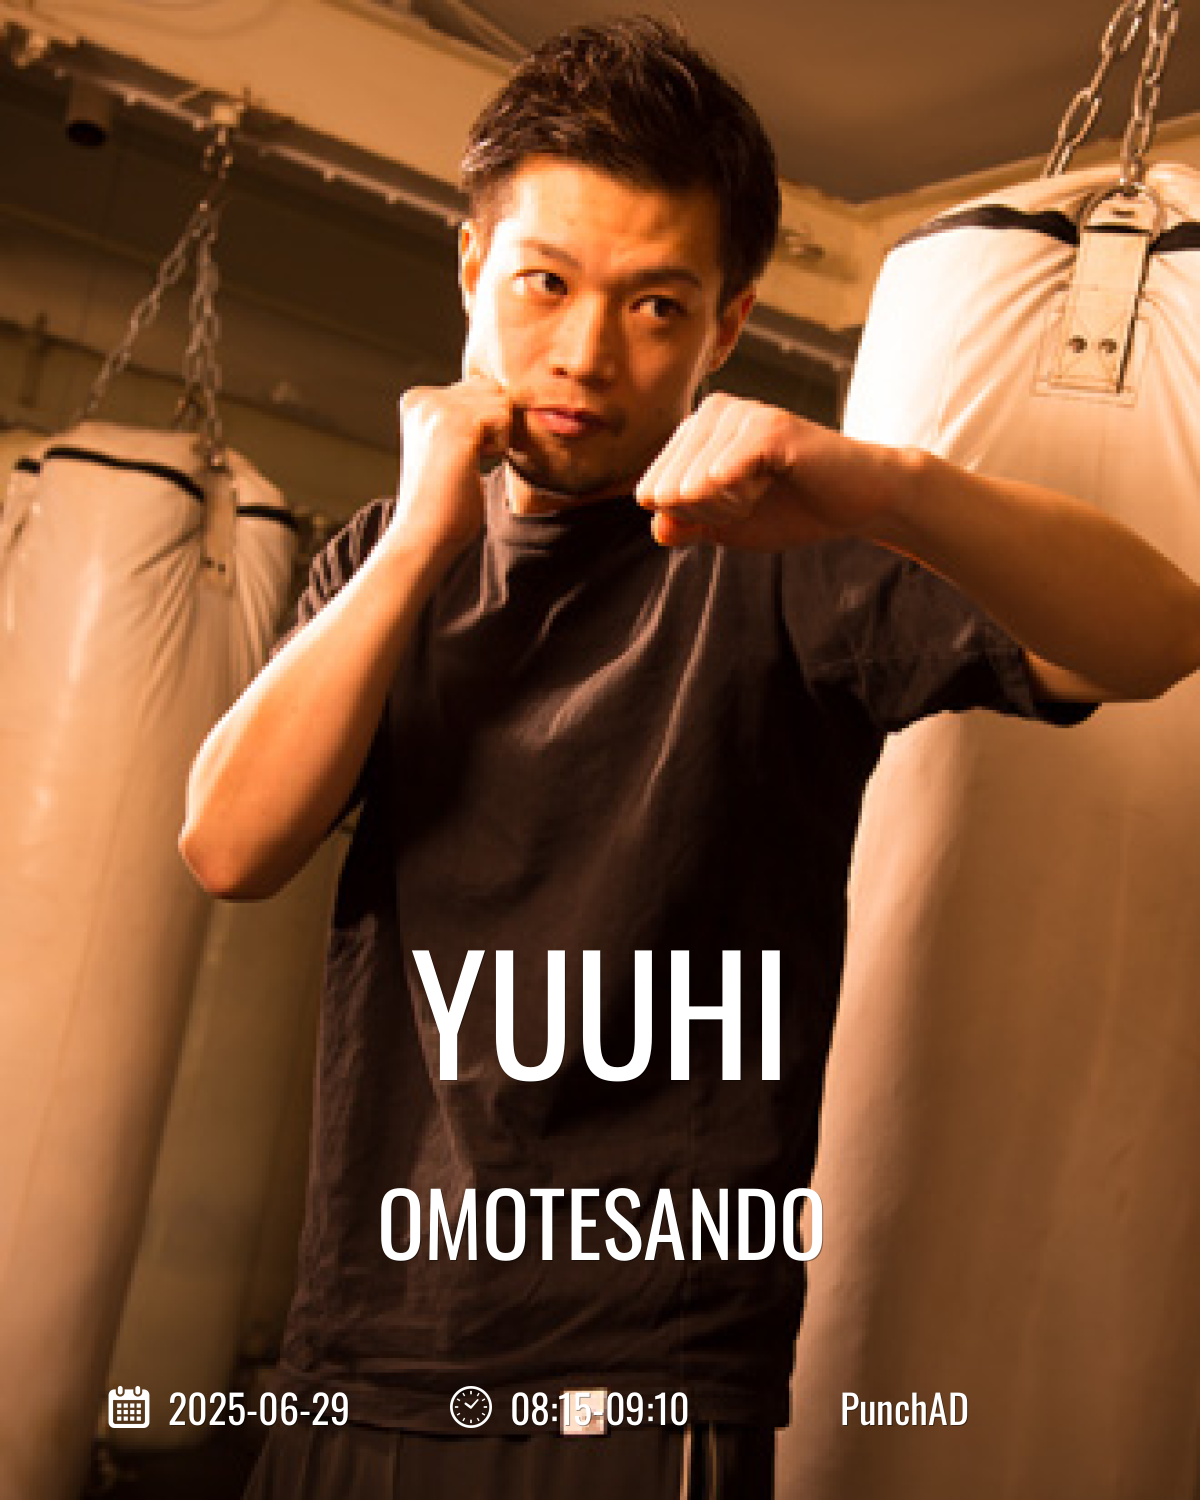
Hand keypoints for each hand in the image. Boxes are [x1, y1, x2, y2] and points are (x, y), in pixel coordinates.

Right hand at [390, 371, 513, 561]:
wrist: (425, 532)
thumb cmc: (445, 498)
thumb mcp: (453, 443)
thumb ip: (468, 414)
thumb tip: (510, 390)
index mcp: (417, 399)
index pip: (478, 387)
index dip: (484, 424)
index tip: (460, 453)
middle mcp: (423, 397)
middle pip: (491, 389)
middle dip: (494, 424)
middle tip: (468, 458)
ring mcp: (437, 408)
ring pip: (501, 402)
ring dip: (497, 437)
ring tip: (468, 462)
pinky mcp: (455, 424)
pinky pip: (504, 418)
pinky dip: (499, 445)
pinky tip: (472, 464)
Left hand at [635, 393, 894, 551]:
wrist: (855, 503)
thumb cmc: (791, 507)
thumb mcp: (725, 525)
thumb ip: (684, 525)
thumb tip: (656, 523)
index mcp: (694, 431)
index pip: (652, 491)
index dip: (689, 517)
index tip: (733, 508)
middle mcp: (713, 411)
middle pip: (670, 490)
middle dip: (708, 514)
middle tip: (755, 499)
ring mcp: (741, 413)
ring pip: (695, 484)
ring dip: (731, 506)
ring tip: (767, 490)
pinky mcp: (770, 426)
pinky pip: (725, 473)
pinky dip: (741, 493)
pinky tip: (767, 483)